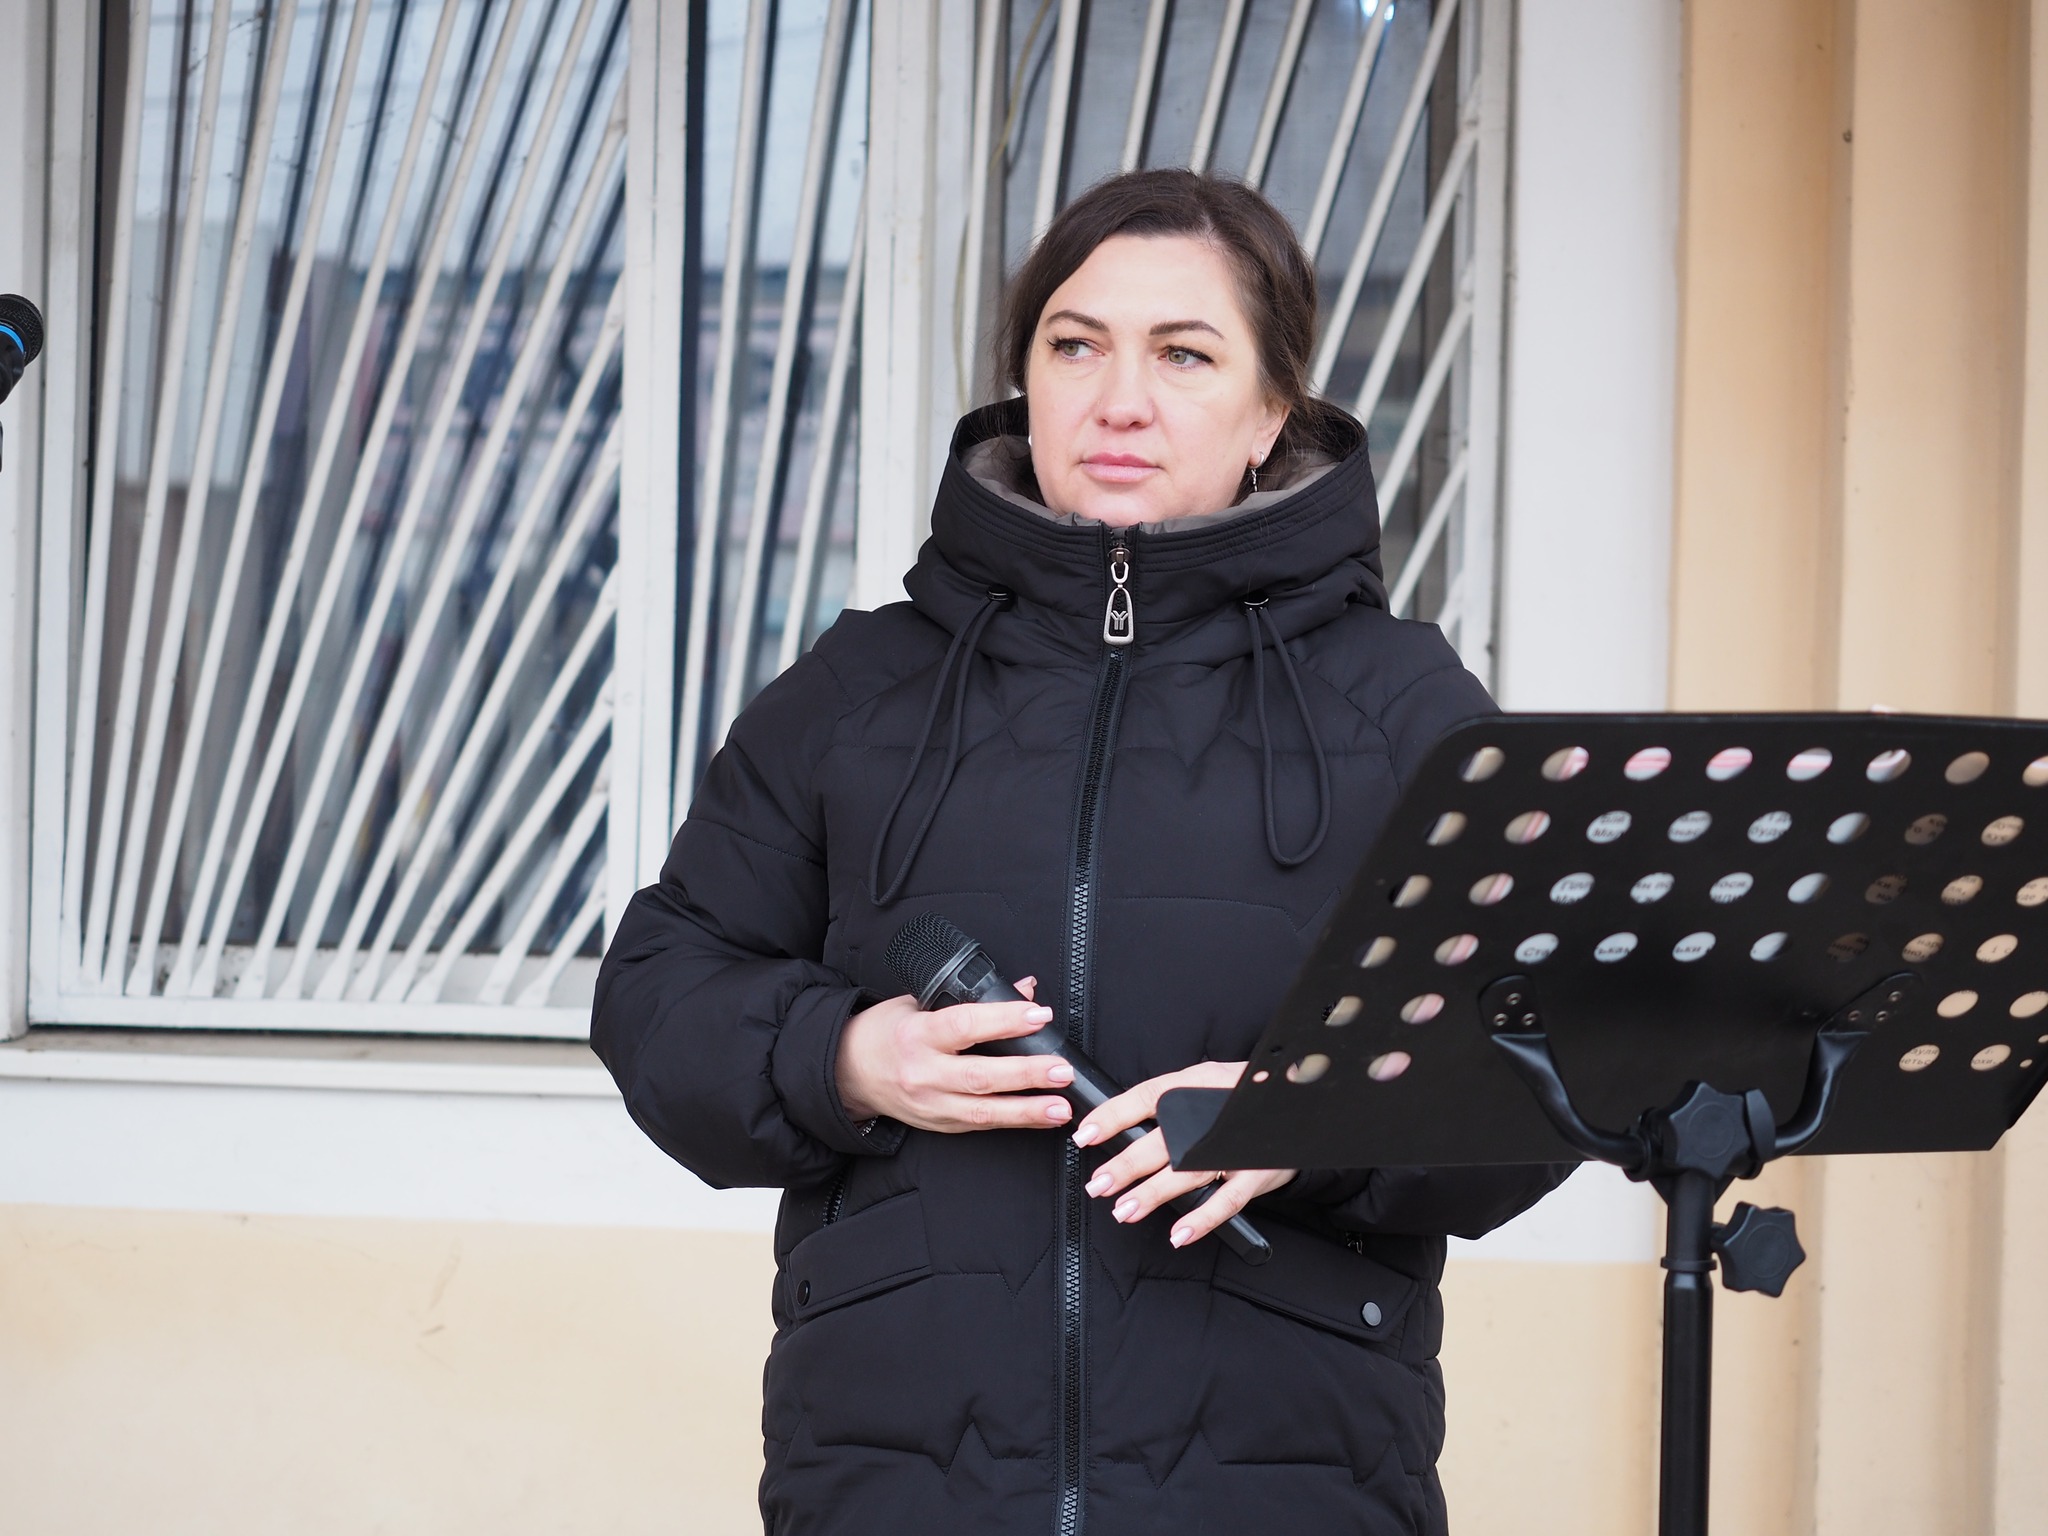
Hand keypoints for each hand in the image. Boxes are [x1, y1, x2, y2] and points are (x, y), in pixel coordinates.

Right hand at [837, 977, 1075, 1132]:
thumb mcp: (919, 1002)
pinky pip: (981, 1125)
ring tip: (1062, 1106)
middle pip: (980, 1076)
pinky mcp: (939, 1124)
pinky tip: (1040, 1118)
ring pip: (984, 1111)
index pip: (964, 1025)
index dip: (1004, 1020)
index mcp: (917, 1034)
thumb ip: (971, 999)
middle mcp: (923, 1073)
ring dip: (1028, 1110)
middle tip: (1061, 1069)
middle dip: (1025, 1074)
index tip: (1039, 1015)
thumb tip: (1024, 988)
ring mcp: (931, 1104)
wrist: (847, 1072)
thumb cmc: (886, 1032)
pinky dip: (1014, 1122)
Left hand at [1072, 1061, 1295, 1248]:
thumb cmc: (1238, 1098)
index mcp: (1194, 1085)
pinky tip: (1179, 1234)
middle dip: (1125, 1166)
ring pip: (1188, 1173)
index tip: (1085, 1134)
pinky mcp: (1256, 1172)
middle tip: (1098, 1185)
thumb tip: (1121, 1125)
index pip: (1146, 1097)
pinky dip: (1202, 1219)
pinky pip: (1227, 1200)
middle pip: (1163, 1141)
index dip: (1113, 1115)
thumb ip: (1169, 1102)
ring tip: (1125, 1210)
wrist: (1297, 1105)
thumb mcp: (1202, 1085)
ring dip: (1154, 1194)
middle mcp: (1212, 1114)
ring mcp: (1235, 1146)